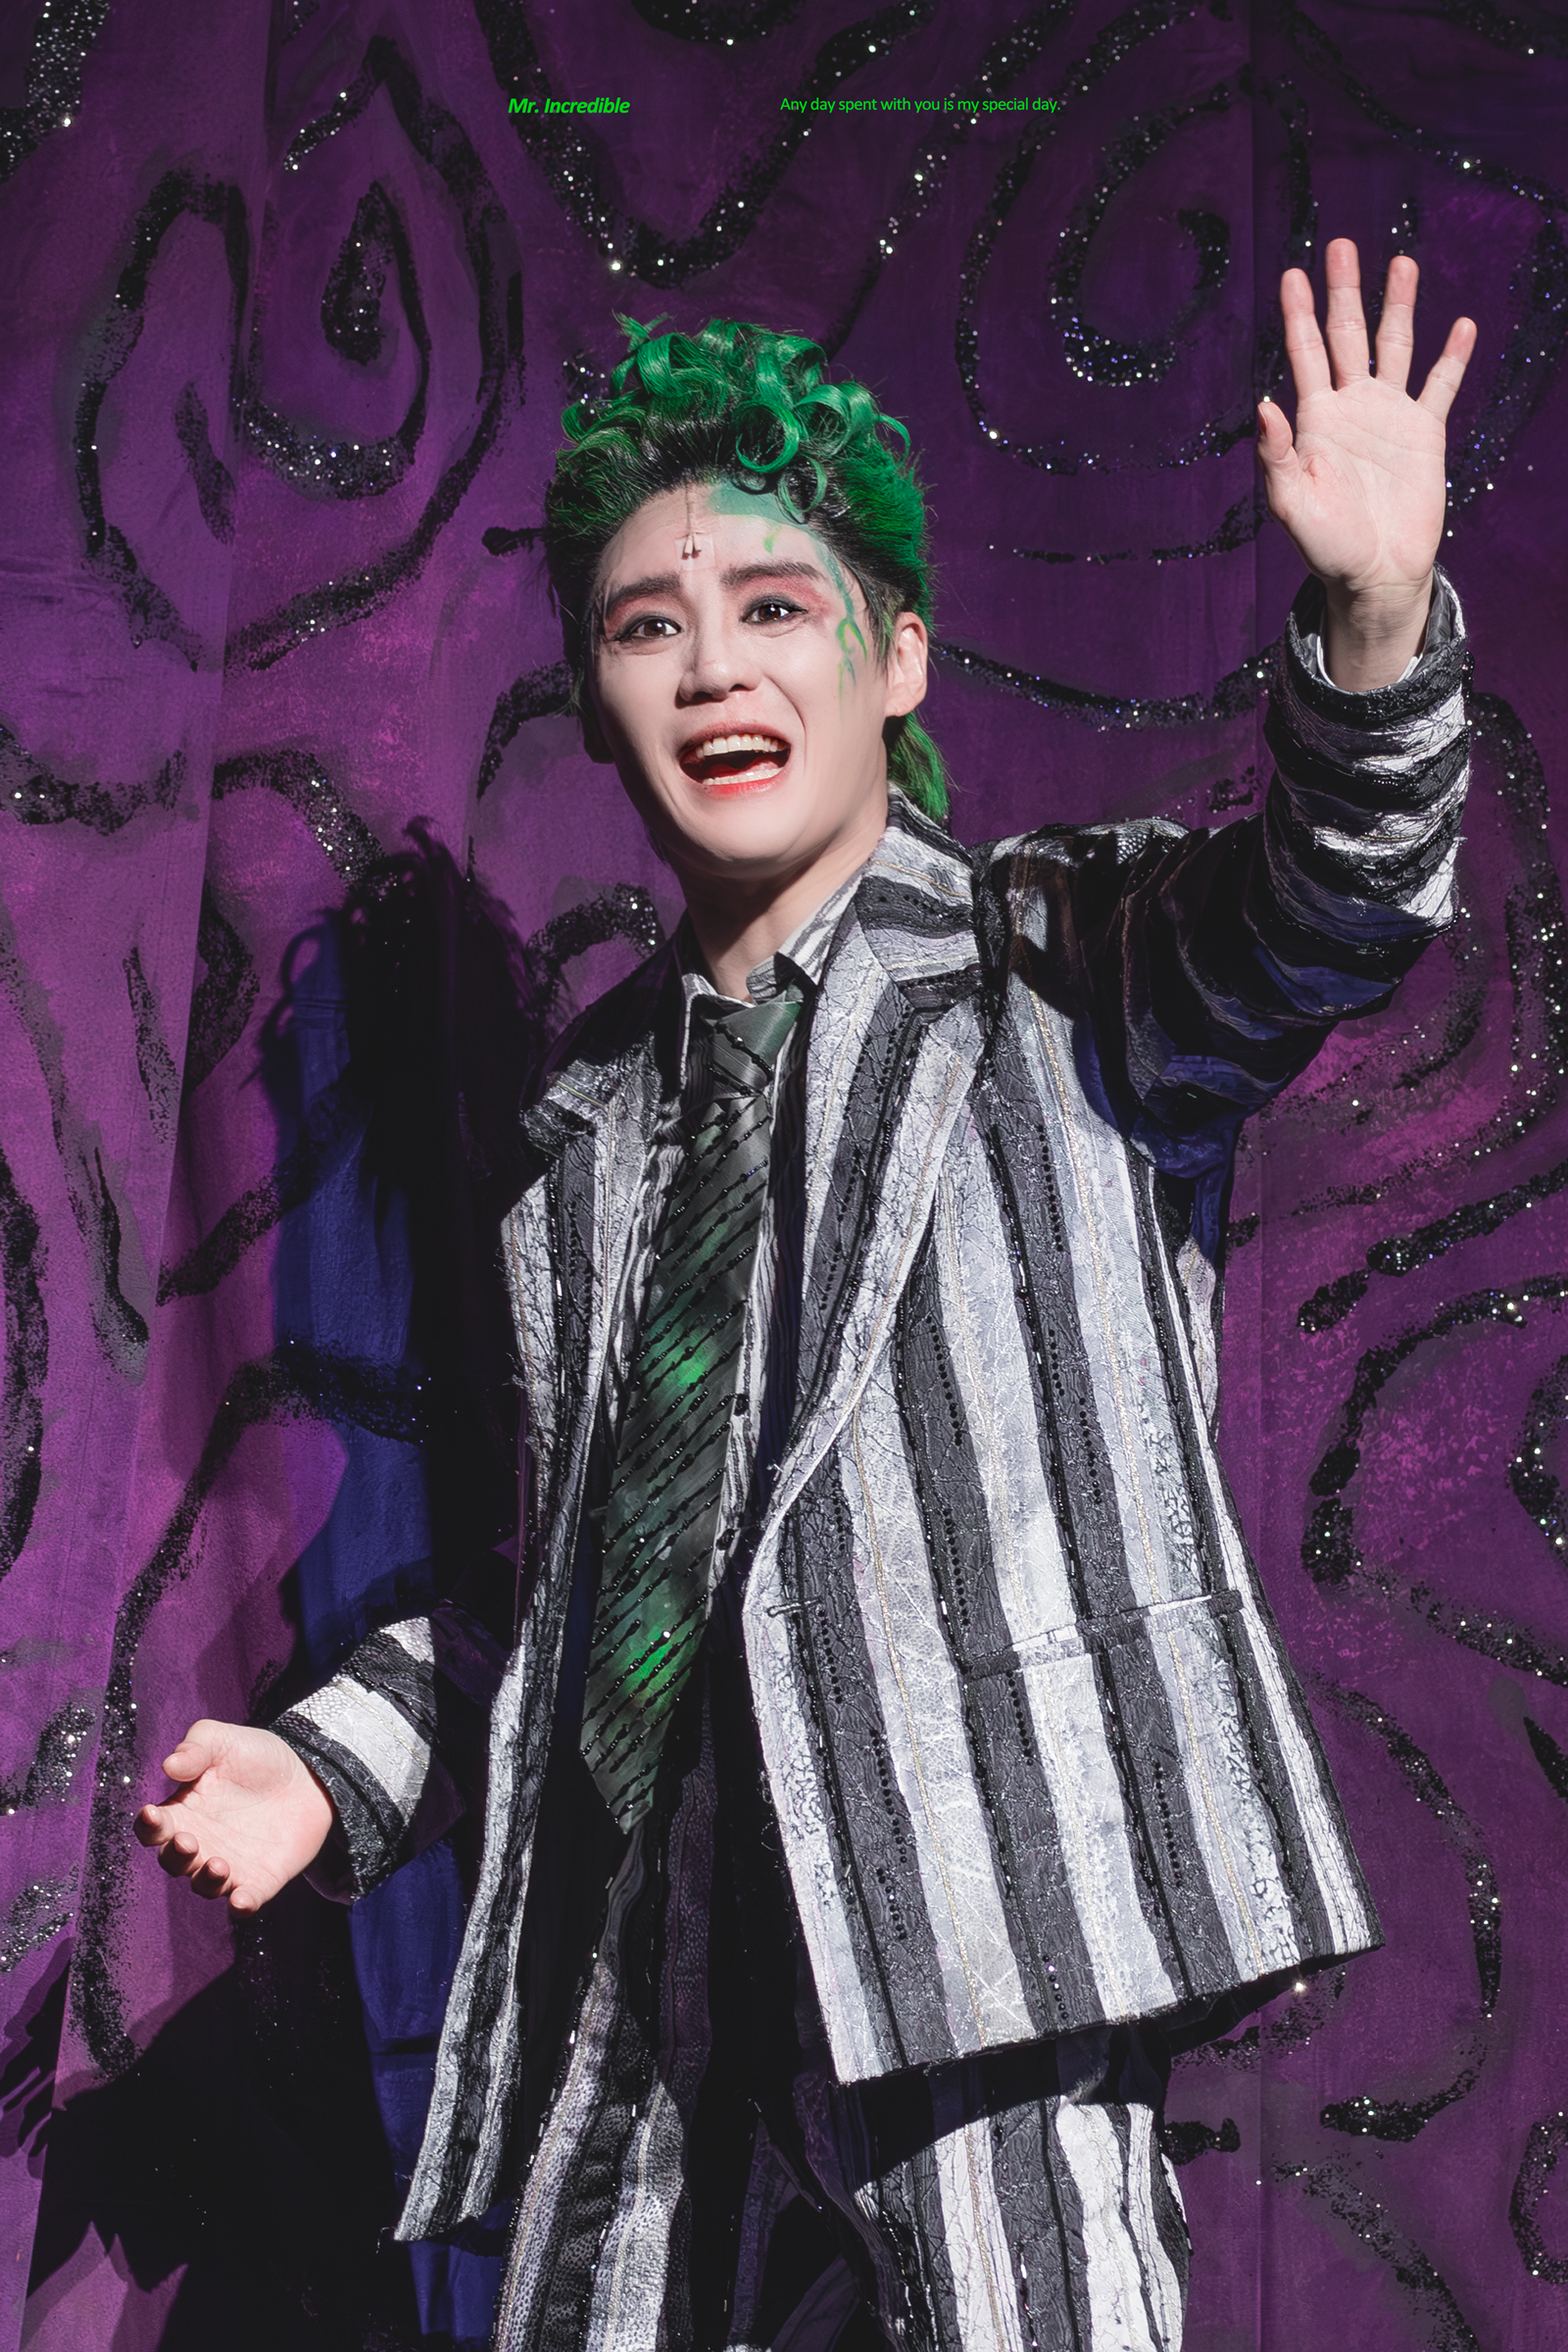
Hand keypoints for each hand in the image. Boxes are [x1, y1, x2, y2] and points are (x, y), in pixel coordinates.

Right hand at [134, 1720, 335, 1914]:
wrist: (308, 1772)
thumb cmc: (256, 1756)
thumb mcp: (223, 1740)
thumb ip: (195, 1748)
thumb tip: (169, 1765)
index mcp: (184, 1812)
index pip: (154, 1828)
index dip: (148, 1826)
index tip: (152, 1814)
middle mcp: (201, 1844)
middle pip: (174, 1862)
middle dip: (177, 1856)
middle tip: (189, 1841)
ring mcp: (230, 1864)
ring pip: (205, 1886)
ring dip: (207, 1881)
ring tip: (218, 1864)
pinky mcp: (261, 1879)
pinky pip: (245, 1902)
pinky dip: (241, 1906)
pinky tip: (242, 1900)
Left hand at [1257, 239, 1476, 689]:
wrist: (1374, 573)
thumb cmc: (1326, 545)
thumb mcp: (1292, 503)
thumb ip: (1277, 455)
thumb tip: (1264, 403)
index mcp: (1315, 420)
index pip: (1304, 354)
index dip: (1298, 314)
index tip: (1292, 274)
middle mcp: (1350, 407)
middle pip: (1347, 335)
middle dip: (1344, 291)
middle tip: (1341, 246)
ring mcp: (1388, 416)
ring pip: (1394, 347)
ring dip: (1396, 306)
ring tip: (1401, 262)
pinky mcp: (1424, 434)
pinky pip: (1439, 387)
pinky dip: (1451, 357)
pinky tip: (1460, 326)